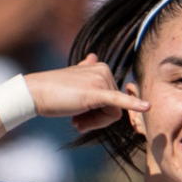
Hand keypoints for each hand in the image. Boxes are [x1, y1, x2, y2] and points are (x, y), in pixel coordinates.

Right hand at [26, 54, 149, 133]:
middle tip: (76, 123)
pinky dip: (134, 105)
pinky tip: (147, 107)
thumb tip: (94, 57)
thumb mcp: (74, 80)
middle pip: (114, 108)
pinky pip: (119, 102)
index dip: (97, 115)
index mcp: (101, 68)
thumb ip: (86, 70)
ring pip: (112, 114)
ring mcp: (100, 81)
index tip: (78, 118)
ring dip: (94, 123)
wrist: (35, 93)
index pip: (112, 99)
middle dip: (95, 121)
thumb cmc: (52, 91)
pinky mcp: (96, 93)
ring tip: (76, 122)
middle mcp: (104, 71)